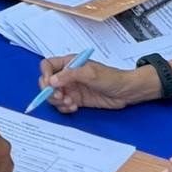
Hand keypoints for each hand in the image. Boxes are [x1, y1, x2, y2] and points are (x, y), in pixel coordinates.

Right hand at [36, 55, 153, 113]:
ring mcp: (71, 88)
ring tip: (71, 103)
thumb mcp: (90, 73)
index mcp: (70, 63)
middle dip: (50, 92)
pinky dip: (64, 108)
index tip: (50, 84)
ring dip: (58, 102)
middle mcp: (68, 75)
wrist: (126, 92)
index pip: (47, 66)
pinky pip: (62, 105)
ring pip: (53, 96)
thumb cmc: (111, 77)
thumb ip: (70, 75)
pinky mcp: (76, 99)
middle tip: (60, 97)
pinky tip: (74, 107)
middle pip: (47, 83)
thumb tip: (51, 80)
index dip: (45, 75)